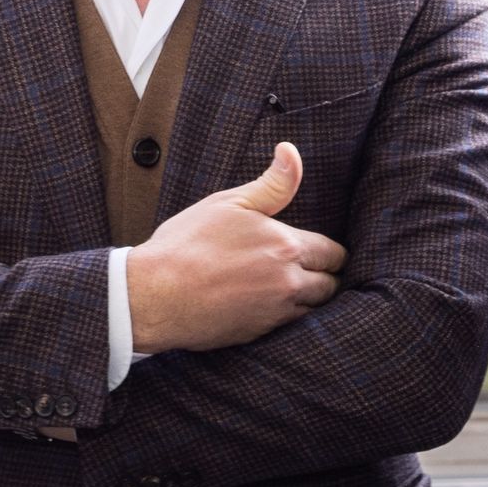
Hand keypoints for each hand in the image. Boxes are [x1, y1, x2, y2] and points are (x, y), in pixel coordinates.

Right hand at [126, 144, 344, 353]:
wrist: (154, 296)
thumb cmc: (186, 244)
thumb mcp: (228, 203)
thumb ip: (271, 183)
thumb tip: (292, 152)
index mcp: (287, 246)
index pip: (333, 253)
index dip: (329, 251)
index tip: (321, 250)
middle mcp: (289, 282)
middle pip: (330, 284)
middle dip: (324, 275)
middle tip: (311, 268)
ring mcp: (276, 312)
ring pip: (314, 308)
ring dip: (309, 297)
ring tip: (290, 286)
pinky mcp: (259, 334)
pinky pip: (290, 326)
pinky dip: (287, 315)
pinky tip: (269, 303)